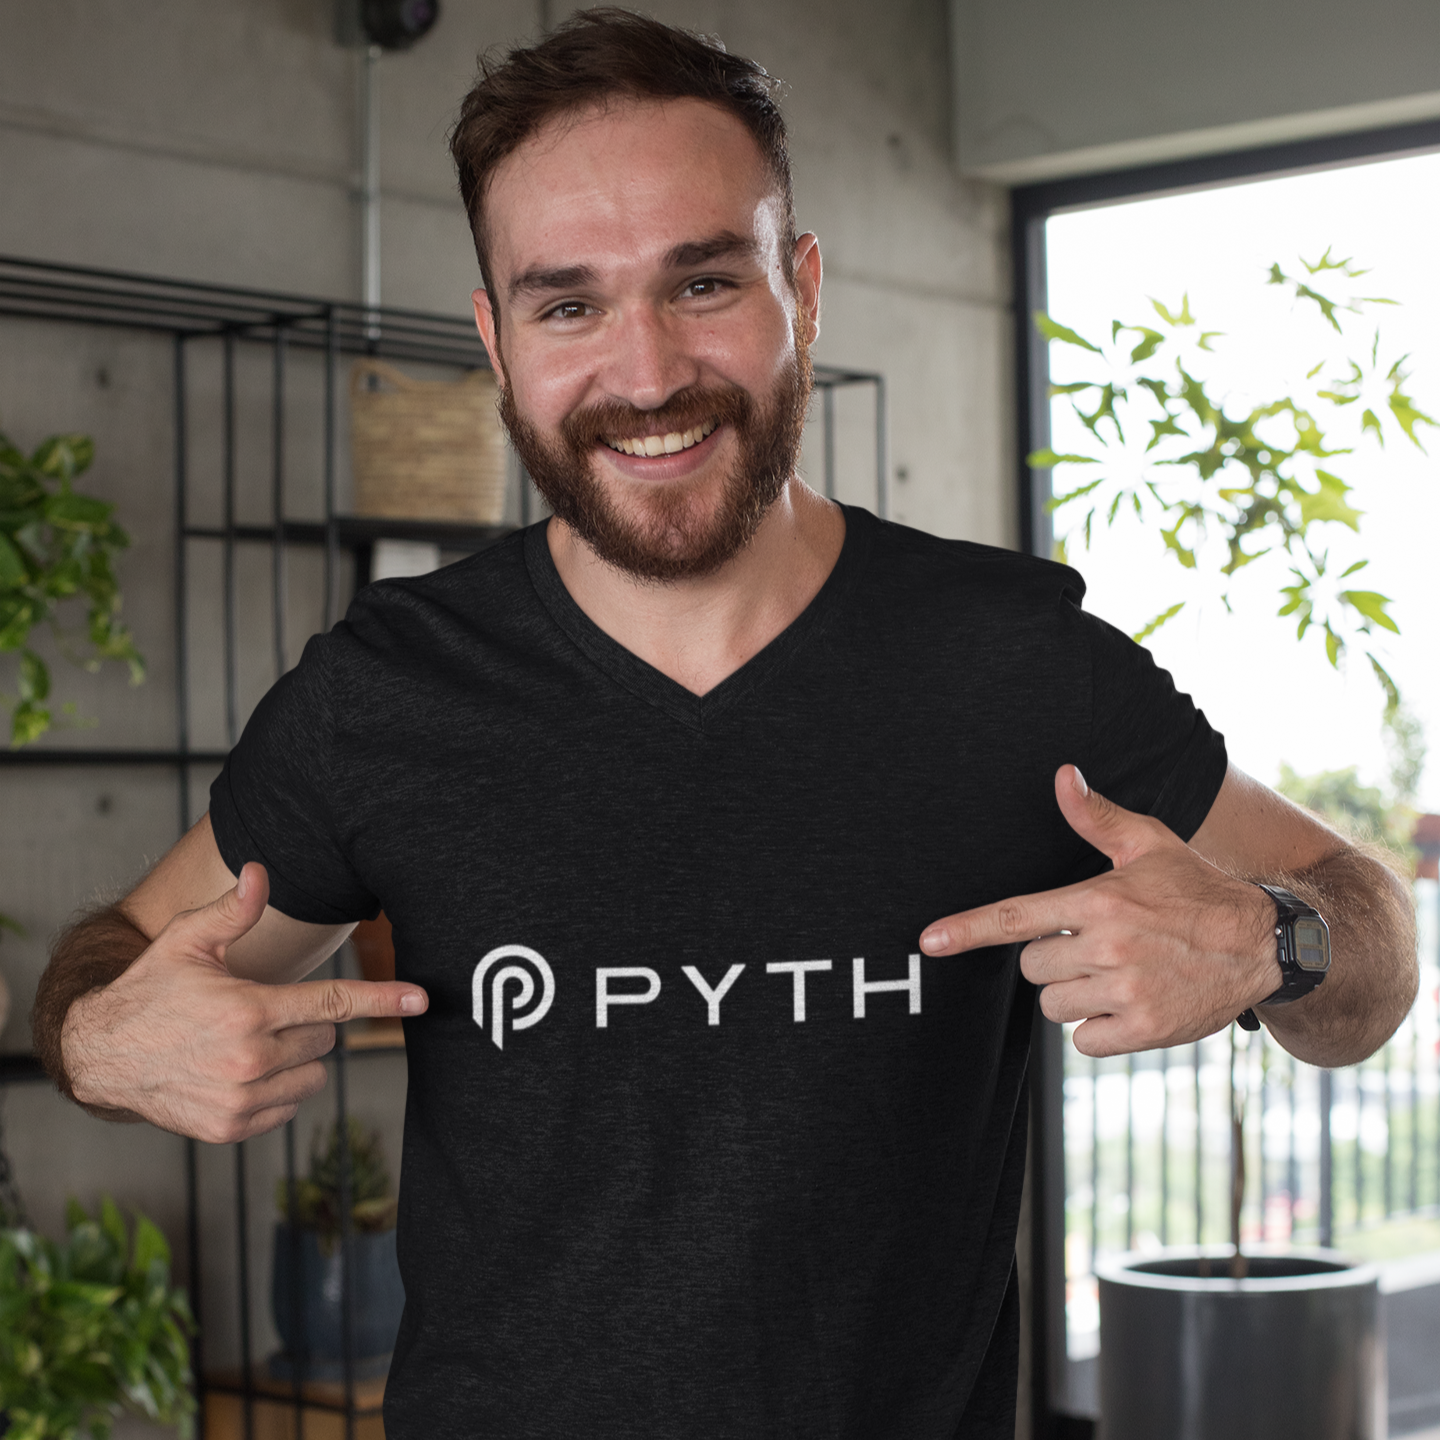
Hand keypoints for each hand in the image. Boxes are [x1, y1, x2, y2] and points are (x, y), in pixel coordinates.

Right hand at [61, 863, 427, 1142]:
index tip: (422, 999)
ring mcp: (240, 1099)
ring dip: (296, 1058)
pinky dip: (277, 1090)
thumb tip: (262, 871)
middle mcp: (249, 1060)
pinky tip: (238, 1073)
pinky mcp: (231, 1128)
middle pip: (326, 1037)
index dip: (382, 998)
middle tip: (263, 1012)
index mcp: (247, 1010)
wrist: (100, 1056)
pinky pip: (288, 1107)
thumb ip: (233, 912)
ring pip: (313, 1075)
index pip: (332, 1003)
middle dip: (306, 1022)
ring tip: (249, 1043)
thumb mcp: (186, 943)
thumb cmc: (150, 990)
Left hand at [919, 765, 1279, 1055]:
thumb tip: (1062, 776)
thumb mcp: (1149, 844)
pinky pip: (1084, 1041)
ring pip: (1054, 1006)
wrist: (1263, 944)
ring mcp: (1126, 990)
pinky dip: (1099, 1030)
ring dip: (1075, 995)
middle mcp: (1107, 947)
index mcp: (1098, 901)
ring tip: (1117, 974)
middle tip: (1095, 947)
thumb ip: (1096, 817)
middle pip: (1031, 968)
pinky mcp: (1145, 1029)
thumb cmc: (1196, 890)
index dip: (967, 930)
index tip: (929, 942)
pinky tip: (1129, 1004)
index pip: (1016, 917)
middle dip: (1053, 960)